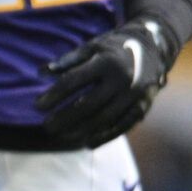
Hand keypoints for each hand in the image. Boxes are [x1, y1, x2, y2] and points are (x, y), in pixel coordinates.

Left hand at [38, 21, 170, 148]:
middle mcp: (123, 79)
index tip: (37, 106)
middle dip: (65, 117)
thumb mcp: (91, 47)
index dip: (54, 95)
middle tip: (47, 127)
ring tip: (62, 136)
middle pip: (88, 104)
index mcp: (106, 62)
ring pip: (105, 118)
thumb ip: (67, 61)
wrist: (154, 47)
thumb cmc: (114, 48)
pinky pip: (124, 125)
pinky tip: (88, 143)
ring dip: (81, 130)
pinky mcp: (144, 105)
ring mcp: (135, 94)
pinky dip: (106, 136)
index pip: (74, 81)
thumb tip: (41, 73)